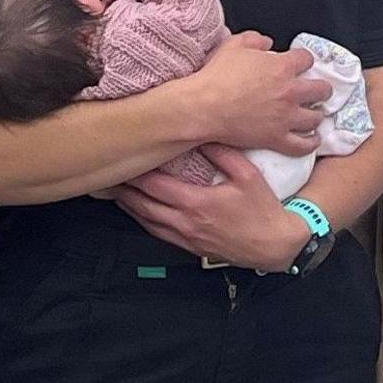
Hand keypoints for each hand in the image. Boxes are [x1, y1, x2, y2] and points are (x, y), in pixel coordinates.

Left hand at [115, 148, 310, 271]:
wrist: (275, 246)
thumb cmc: (264, 211)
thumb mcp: (249, 175)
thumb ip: (224, 154)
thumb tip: (204, 135)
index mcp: (196, 203)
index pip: (154, 186)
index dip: (135, 173)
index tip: (123, 161)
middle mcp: (185, 222)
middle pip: (143, 205)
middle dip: (123, 190)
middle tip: (107, 175)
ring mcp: (186, 237)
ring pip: (146, 222)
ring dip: (129, 207)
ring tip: (115, 193)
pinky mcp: (190, 247)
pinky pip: (158, 234)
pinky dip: (143, 222)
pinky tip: (138, 213)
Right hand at [189, 34, 330, 152]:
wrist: (203, 106)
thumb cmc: (217, 75)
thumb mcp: (235, 45)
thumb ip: (255, 39)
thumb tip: (268, 43)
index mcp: (282, 67)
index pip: (307, 59)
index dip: (303, 61)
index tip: (298, 65)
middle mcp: (290, 92)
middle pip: (322, 90)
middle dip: (320, 89)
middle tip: (315, 91)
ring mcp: (285, 118)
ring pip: (316, 118)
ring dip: (315, 114)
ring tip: (311, 114)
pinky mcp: (276, 138)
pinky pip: (303, 145)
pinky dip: (310, 142)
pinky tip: (311, 139)